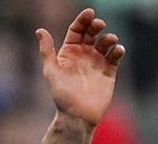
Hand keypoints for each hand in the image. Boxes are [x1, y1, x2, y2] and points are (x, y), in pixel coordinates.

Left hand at [38, 9, 124, 126]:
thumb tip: (39, 30)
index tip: (90, 13)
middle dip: (96, 25)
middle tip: (99, 24)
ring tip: (110, 40)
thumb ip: (47, 50)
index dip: (83, 20)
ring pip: (105, 42)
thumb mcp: (51, 71)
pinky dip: (118, 51)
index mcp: (69, 52)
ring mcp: (97, 62)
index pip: (77, 30)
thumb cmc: (62, 95)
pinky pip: (115, 56)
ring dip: (108, 38)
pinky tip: (117, 51)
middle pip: (91, 33)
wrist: (78, 116)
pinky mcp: (109, 71)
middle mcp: (84, 55)